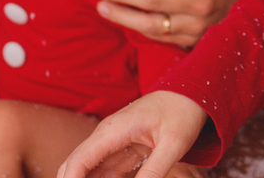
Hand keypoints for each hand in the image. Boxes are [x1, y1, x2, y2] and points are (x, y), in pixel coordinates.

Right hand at [57, 91, 208, 177]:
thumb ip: (154, 171)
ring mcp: (111, 141)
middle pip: (74, 164)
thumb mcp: (173, 145)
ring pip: (85, 168)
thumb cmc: (182, 113)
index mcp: (113, 130)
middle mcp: (106, 135)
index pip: (78, 160)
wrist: (189, 93)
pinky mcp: (120, 148)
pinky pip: (101, 170)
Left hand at [95, 0, 255, 46]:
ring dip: (124, 16)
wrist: (250, 6)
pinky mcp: (193, 41)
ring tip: (102, 7)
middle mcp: (202, 5)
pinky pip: (161, 37)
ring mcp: (197, 27)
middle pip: (154, 1)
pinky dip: (139, 29)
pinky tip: (123, 19)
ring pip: (153, 24)